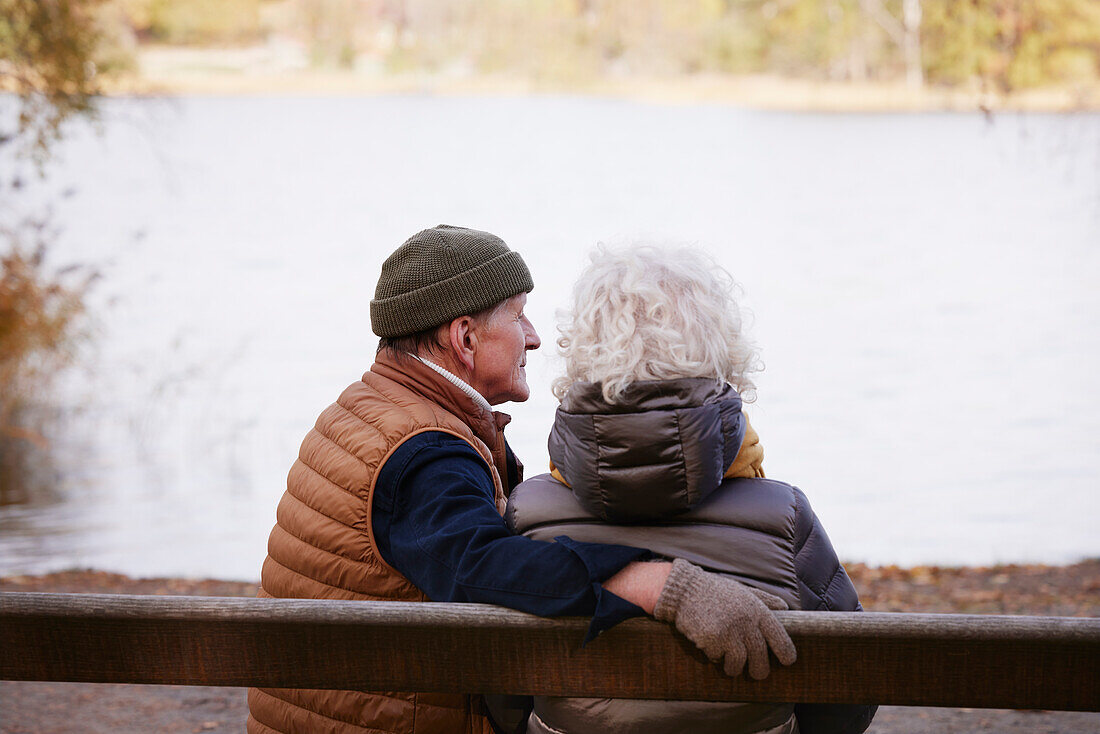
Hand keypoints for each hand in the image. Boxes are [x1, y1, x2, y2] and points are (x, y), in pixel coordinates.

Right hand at [654, 558, 796, 679]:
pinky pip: (717, 658)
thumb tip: (786, 607)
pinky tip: (710, 647)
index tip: (788, 661)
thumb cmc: (715, 591)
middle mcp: (746, 622)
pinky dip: (715, 657)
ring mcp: (728, 632)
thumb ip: (765, 599)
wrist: (685, 589)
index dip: (787, 653)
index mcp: (757, 610)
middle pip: (760, 657)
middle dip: (760, 670)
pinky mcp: (712, 640)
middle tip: (757, 674)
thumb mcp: (743, 590)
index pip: (779, 638)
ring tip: (730, 666)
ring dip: (734, 668)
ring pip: (739, 663)